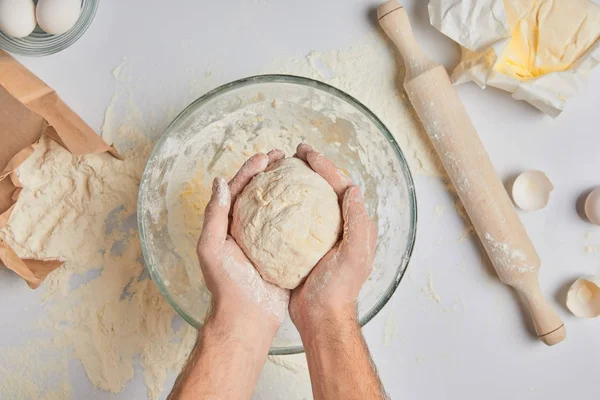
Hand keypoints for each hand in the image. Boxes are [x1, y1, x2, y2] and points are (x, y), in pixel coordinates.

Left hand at [197, 151, 289, 330]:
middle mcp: (246, 228)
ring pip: (276, 206)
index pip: (237, 189)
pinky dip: (299, 211)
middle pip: (258, 192)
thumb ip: (214, 215)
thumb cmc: (226, 284)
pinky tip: (312, 201)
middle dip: (270, 172)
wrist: (247, 317)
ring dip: (285, 187)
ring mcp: (265, 239)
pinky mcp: (282, 251)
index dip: (250, 170)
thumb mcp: (212, 247)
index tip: (265, 157)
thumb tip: (220, 181)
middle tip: (285, 157)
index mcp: (227, 224)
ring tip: (299, 171)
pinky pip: (291, 226)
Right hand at [289, 144, 376, 330]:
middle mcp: (340, 226)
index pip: (340, 185)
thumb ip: (357, 223)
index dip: (324, 165)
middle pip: (326, 187)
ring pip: (310, 199)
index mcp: (354, 224)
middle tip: (293, 153)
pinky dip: (286, 203)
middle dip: (312, 167)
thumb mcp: (354, 255)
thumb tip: (354, 189)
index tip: (305, 152)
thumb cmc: (338, 288)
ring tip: (281, 169)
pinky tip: (272, 198)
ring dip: (298, 181)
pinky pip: (295, 217)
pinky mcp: (304, 245)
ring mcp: (321, 235)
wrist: (320, 316)